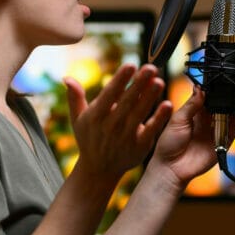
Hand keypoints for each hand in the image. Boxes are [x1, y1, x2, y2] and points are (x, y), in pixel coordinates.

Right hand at [64, 64, 172, 179]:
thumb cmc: (88, 138)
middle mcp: (109, 126)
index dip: (120, 80)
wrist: (98, 170)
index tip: (130, 65)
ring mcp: (125, 137)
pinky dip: (159, 118)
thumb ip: (74, 97)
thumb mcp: (78, 119)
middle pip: (127, 101)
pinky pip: (150, 130)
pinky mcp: (138, 147)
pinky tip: (167, 105)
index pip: (109, 94)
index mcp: (95, 116)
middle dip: (139, 83)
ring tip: (159, 80)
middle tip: (151, 67)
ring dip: (150, 96)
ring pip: (139, 113)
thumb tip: (67, 78)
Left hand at [148, 75, 234, 191]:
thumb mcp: (177, 120)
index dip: (220, 86)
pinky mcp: (223, 141)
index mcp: (196, 111)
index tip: (227, 76)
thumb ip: (192, 105)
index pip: (211, 95)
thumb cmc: (168, 144)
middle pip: (226, 103)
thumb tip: (201, 88)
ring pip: (233, 114)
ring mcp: (217, 129)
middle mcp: (208, 119)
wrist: (171, 167)